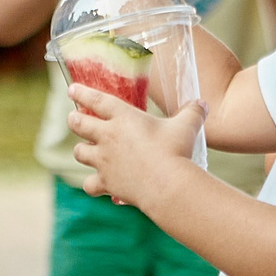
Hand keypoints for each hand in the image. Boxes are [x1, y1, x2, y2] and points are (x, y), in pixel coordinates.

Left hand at [64, 81, 200, 206]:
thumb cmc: (176, 151)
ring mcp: (104, 161)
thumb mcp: (187, 126)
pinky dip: (93, 185)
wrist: (167, 185)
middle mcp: (108, 137)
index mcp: (123, 117)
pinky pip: (90, 185)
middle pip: (79, 124)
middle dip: (74, 120)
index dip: (82, 93)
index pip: (95, 100)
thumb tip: (202, 104)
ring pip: (79, 153)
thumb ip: (193, 112)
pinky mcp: (106, 183)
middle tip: (74, 119)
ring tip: (86, 151)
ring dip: (81, 151)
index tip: (72, 89)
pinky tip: (100, 186)